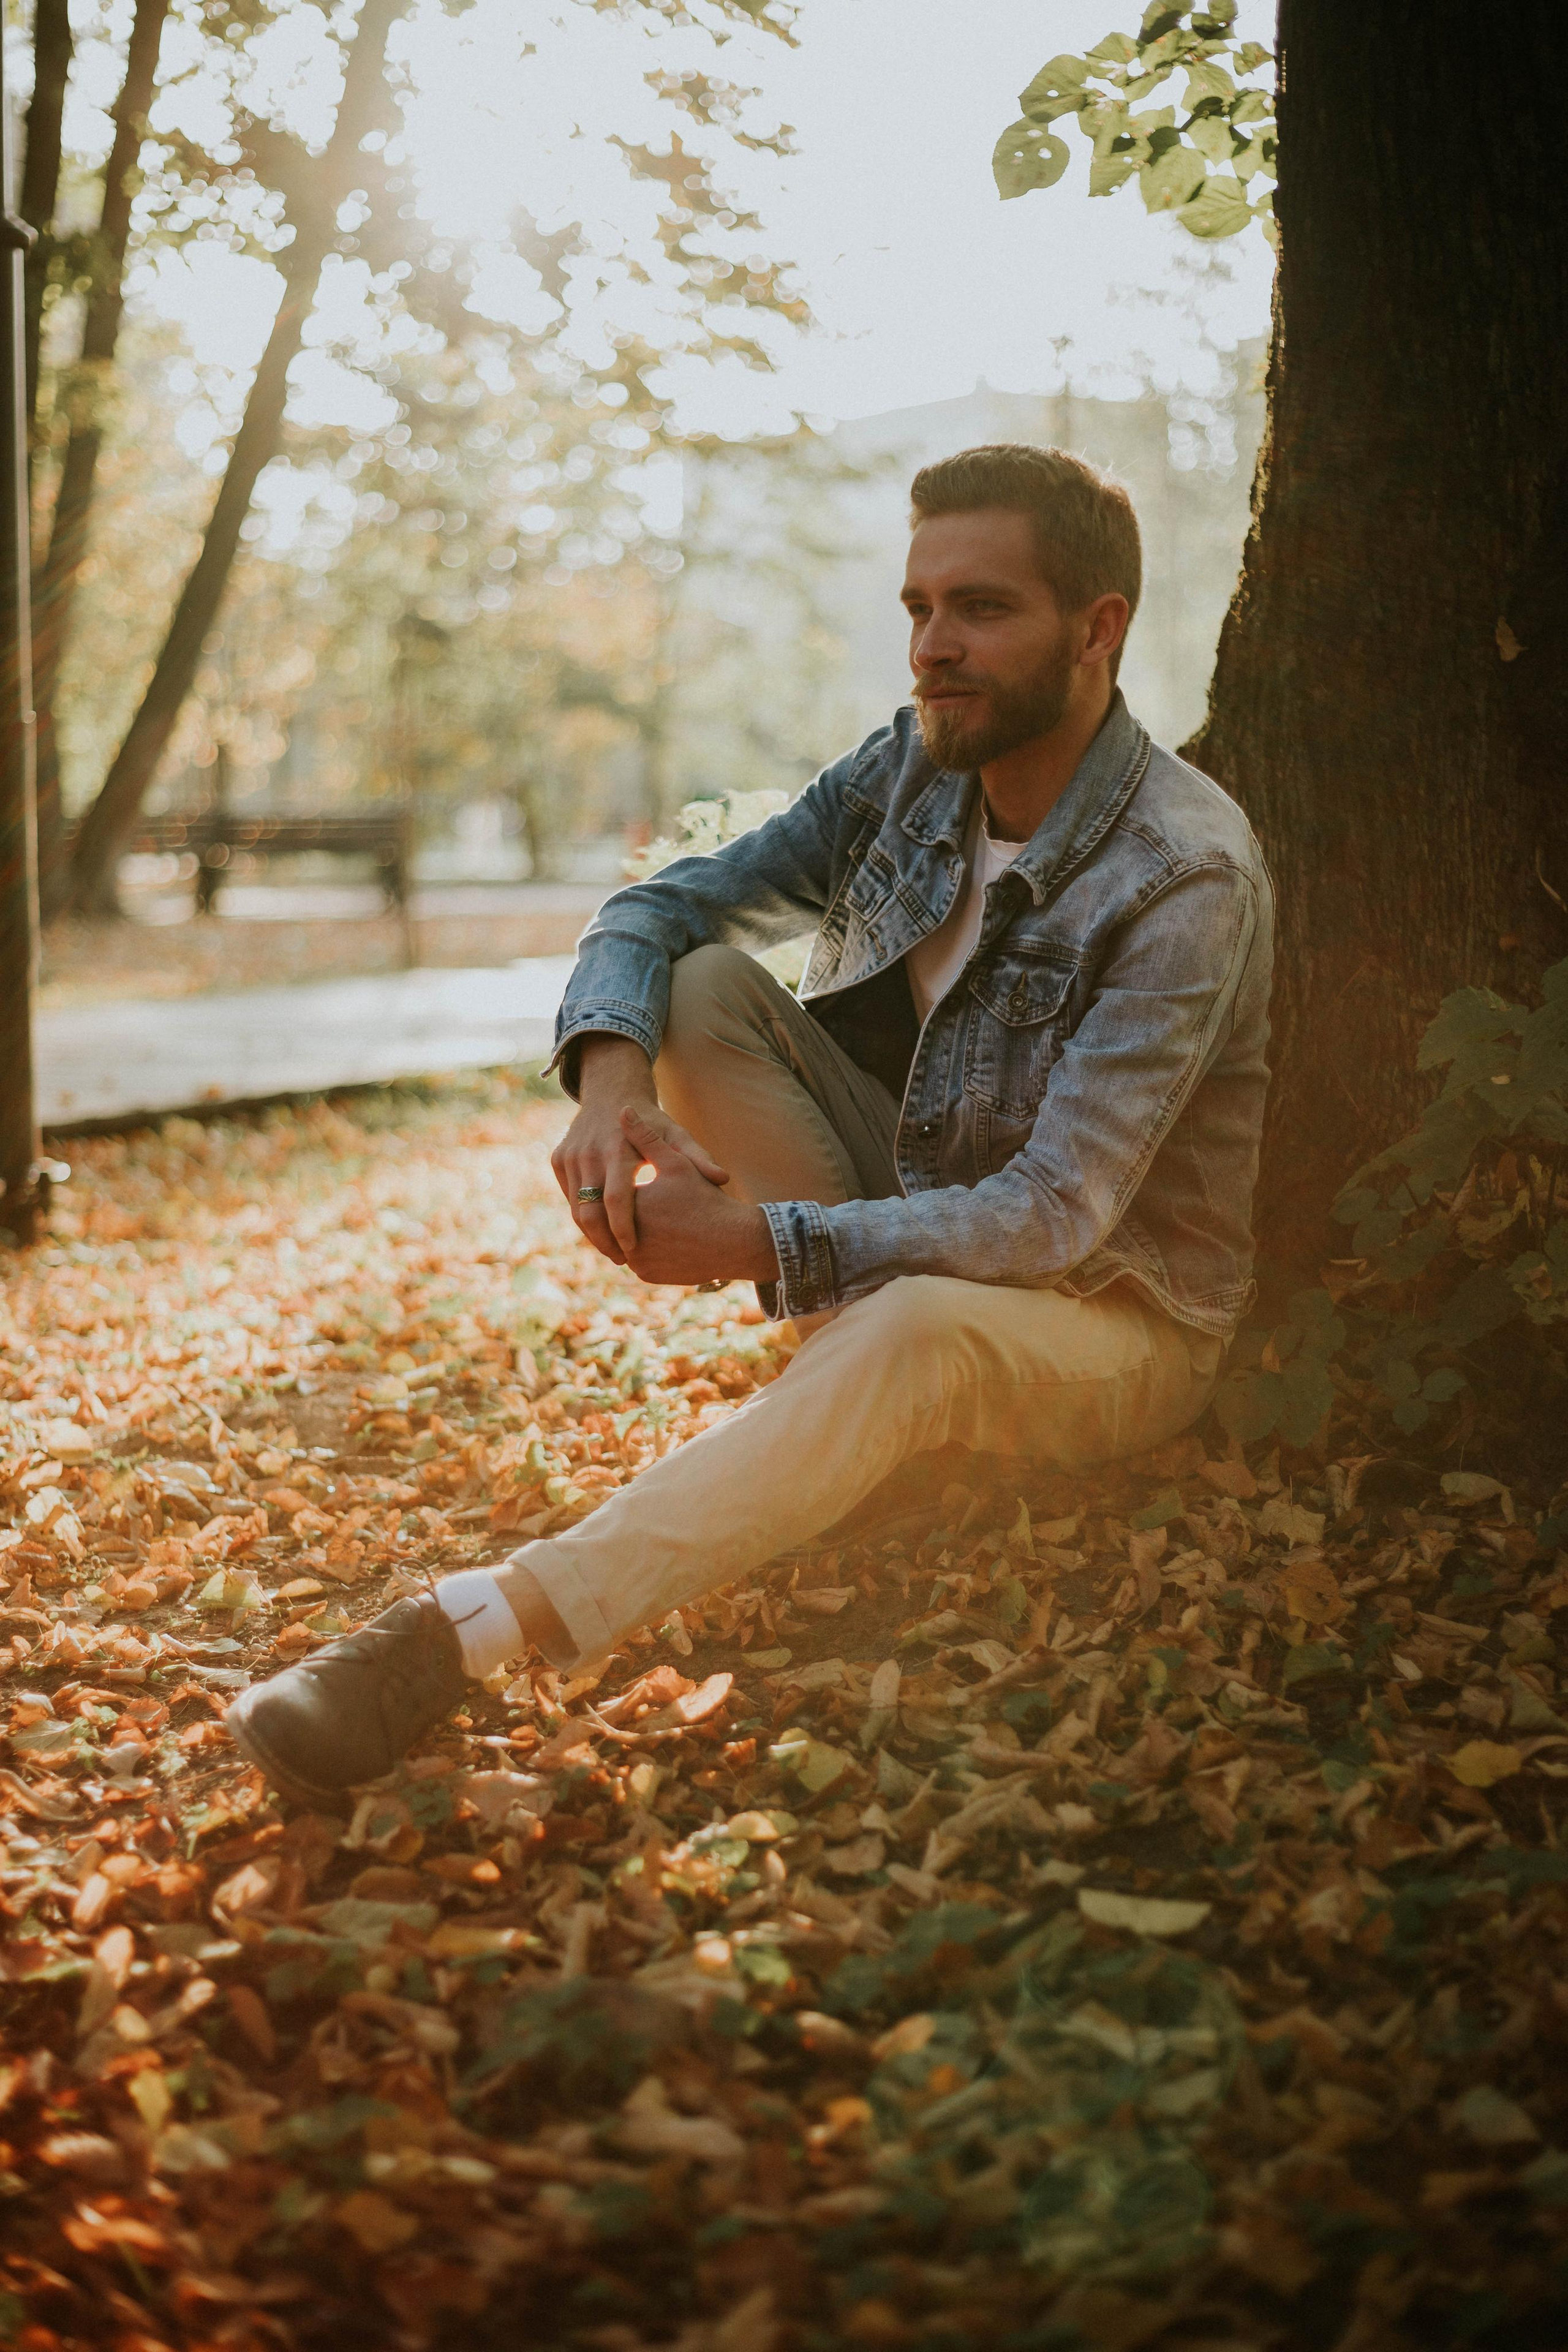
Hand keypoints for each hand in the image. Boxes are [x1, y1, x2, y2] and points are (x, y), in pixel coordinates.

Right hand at [550, 1035, 729, 1264]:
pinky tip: (602, 1231)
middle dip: (603, 1241)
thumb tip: (723, 1179)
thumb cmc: (653, 1120)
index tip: (633, 1250)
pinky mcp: (559, 1159)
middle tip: (623, 1260)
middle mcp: (589, 1152)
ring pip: (576, 1208)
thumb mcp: (676, 1134)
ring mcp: (570, 1155)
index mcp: (619, 1148)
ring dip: (592, 1235)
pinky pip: (569, 1197)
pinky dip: (583, 1217)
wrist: (611, 1093)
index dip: (623, 1228)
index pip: (616, 1198)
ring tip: (614, 1252)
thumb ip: (698, 1157)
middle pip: (589, 1210)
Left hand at [618, 1108, 778, 1287]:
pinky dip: (642, 1249)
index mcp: (627, 1204)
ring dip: (626, 1229)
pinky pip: (636, 1259)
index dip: (616, 1181)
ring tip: (648, 1212)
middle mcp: (625, 1236)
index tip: (627, 1172)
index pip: (607, 1192)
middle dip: (617, 1207)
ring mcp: (635, 1260)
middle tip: (637, 1195)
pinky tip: (659, 1235)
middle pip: (609, 1218)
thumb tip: (623, 1109)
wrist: (736, 1242)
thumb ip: (645, 1137)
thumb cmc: (706, 1199)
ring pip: (621, 1240)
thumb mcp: (677, 1162)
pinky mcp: (648, 1276)